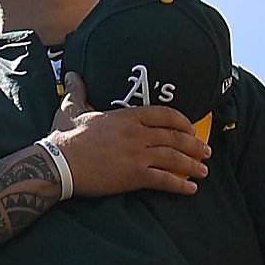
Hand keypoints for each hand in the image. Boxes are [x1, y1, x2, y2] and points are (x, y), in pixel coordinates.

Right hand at [50, 73, 210, 196]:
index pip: (164, 115)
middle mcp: (138, 134)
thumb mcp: (70, 109)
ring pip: (174, 158)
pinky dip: (180, 185)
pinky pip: (164, 180)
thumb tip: (70, 75)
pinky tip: (190, 189)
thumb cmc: (64, 138)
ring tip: (203, 170)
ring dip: (193, 165)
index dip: (182, 121)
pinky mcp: (134, 176)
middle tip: (206, 151)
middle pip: (175, 137)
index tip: (191, 128)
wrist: (58, 163)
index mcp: (127, 116)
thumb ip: (76, 91)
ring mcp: (138, 155)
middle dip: (194, 145)